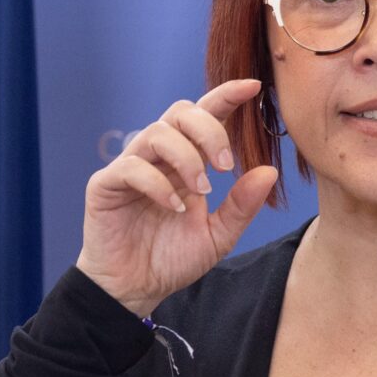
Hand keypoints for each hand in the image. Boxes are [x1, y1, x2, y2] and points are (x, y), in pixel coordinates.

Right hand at [77, 78, 280, 316]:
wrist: (135, 289)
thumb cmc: (171, 260)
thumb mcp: (218, 236)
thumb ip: (241, 206)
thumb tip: (269, 172)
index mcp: (185, 161)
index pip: (205, 115)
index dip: (226, 96)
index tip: (253, 87)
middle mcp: (158, 157)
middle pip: (180, 112)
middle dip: (208, 130)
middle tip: (225, 164)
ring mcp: (130, 167)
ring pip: (157, 133)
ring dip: (186, 158)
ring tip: (200, 192)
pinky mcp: (106, 184)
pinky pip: (132, 167)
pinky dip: (157, 184)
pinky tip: (173, 207)